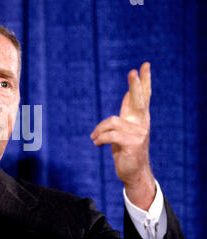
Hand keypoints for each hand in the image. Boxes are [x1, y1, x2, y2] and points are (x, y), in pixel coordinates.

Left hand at [90, 62, 155, 209]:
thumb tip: (127, 94)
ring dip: (99, 130)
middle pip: (139, 100)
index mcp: (139, 118)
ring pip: (112, 122)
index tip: (144, 66)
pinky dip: (100, 138)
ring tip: (94, 138)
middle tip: (133, 71)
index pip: (144, 96)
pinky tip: (96, 143)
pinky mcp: (132, 144)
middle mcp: (142, 123)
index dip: (144, 81)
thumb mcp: (125, 129)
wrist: (133, 173)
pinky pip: (110, 135)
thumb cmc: (126, 150)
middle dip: (136, 85)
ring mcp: (139, 133)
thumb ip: (127, 112)